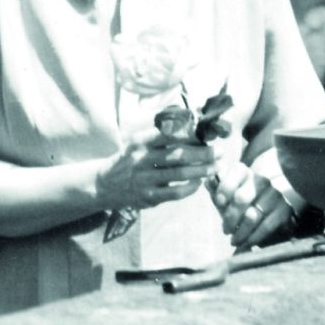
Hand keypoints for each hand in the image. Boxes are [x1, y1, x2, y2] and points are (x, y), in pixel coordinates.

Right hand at [96, 132, 213, 212]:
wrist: (105, 184)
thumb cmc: (130, 159)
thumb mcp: (138, 142)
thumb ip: (161, 135)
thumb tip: (193, 127)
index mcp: (140, 141)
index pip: (169, 134)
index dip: (191, 134)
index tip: (208, 134)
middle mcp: (141, 158)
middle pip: (178, 154)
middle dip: (203, 153)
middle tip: (220, 152)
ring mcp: (144, 179)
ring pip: (179, 174)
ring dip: (201, 171)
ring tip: (215, 168)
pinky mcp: (148, 197)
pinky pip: (175, 193)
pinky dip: (190, 188)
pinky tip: (200, 183)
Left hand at [211, 164, 307, 248]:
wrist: (267, 214)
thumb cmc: (240, 204)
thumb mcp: (226, 197)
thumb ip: (216, 189)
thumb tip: (208, 181)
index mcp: (244, 172)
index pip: (235, 173)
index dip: (225, 188)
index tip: (219, 203)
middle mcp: (261, 180)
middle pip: (242, 198)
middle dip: (230, 217)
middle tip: (225, 230)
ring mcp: (274, 194)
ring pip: (253, 215)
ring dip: (241, 231)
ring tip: (234, 240)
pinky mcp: (284, 210)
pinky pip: (266, 226)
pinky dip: (254, 237)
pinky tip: (246, 243)